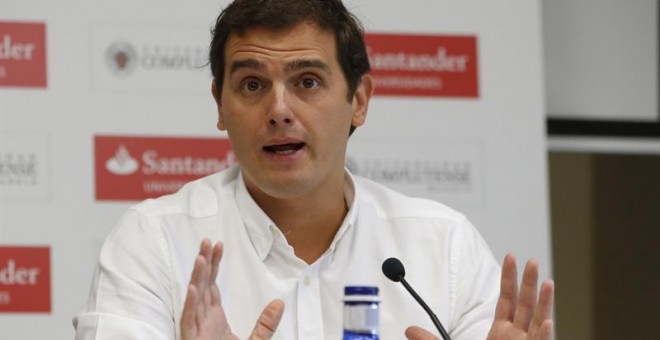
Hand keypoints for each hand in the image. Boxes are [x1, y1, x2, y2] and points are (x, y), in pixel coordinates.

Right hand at [181, 239, 284, 339]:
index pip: (212, 285)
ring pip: (195, 299)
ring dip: (197, 278)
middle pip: (202, 285)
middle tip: (207, 240)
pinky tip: (193, 289)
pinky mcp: (192, 339)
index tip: (218, 244)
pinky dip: (190, 305)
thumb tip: (279, 303)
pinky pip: (189, 320)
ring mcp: (196, 329)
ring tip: (201, 257)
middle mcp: (202, 320)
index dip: (214, 265)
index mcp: (213, 318)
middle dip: (204, 263)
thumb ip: (266, 325)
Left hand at [404, 254, 553, 339]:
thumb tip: (408, 330)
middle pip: (525, 304)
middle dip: (527, 282)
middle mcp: (517, 338)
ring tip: (546, 281)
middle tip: (529, 260)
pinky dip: (544, 335)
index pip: (507, 299)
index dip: (508, 278)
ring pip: (537, 321)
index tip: (509, 257)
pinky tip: (546, 321)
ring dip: (543, 302)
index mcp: (502, 333)